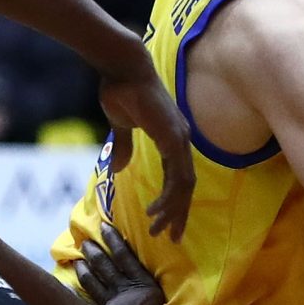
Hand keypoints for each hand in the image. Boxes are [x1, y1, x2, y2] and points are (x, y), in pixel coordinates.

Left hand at [66, 227, 188, 304]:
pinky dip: (80, 280)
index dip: (119, 245)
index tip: (108, 228)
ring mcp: (110, 300)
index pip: (130, 262)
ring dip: (89, 262)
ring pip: (98, 276)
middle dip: (99, 250)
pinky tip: (72, 271)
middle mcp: (126, 291)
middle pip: (110, 266)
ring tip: (80, 249)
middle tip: (87, 235)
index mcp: (145, 290)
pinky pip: (88, 291)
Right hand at [98, 53, 195, 239]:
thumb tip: (118, 168)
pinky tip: (157, 211)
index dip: (172, 200)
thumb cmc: (120, 89)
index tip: (163, 220)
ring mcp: (179, 139)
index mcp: (172, 137)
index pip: (178, 176)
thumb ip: (123, 146)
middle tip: (171, 237)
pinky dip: (169, 196)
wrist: (121, 67)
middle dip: (178, 213)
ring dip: (173, 210)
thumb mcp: (120, 125)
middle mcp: (181, 140)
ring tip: (161, 230)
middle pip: (186, 185)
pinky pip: (177, 175)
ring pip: (184, 185)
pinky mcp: (173, 138)